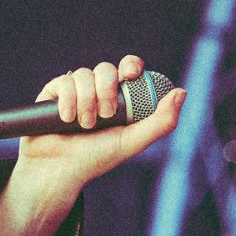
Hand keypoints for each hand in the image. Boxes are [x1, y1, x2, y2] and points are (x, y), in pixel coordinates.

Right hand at [0, 55, 185, 235]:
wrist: (60, 170)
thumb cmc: (97, 158)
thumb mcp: (133, 142)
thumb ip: (161, 122)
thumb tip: (182, 92)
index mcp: (119, 99)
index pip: (129, 69)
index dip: (131, 65)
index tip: (131, 74)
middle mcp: (97, 91)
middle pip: (106, 69)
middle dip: (107, 90)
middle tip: (106, 115)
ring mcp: (75, 91)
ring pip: (85, 74)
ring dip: (87, 100)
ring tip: (85, 125)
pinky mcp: (53, 93)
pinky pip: (65, 81)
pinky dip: (68, 100)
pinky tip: (66, 118)